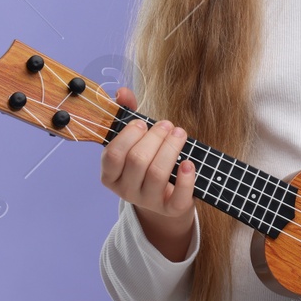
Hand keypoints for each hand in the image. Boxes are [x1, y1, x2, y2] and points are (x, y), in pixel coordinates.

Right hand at [98, 87, 196, 229]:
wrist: (163, 196)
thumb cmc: (146, 161)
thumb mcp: (134, 140)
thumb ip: (127, 115)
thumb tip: (122, 92)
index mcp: (110, 174)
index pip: (113, 155)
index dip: (128, 136)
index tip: (142, 122)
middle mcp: (126, 190)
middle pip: (137, 161)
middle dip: (155, 137)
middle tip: (167, 125)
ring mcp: (147, 201)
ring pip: (157, 174)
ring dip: (171, 148)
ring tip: (179, 133)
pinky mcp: (170, 209)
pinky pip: (177, 197)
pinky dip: (186, 178)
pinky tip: (189, 162)